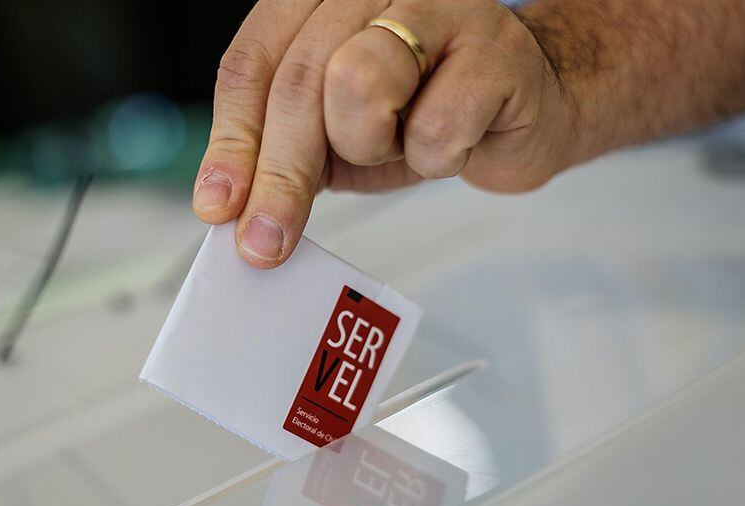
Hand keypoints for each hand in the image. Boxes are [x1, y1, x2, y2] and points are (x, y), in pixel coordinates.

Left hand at [192, 0, 575, 267]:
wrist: (525, 109)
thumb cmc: (426, 115)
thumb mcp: (337, 134)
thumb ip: (286, 152)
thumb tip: (234, 209)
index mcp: (319, 0)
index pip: (252, 62)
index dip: (231, 139)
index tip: (219, 205)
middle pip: (300, 81)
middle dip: (279, 175)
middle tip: (266, 242)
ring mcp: (438, 5)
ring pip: (359, 85)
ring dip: (374, 146)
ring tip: (403, 142)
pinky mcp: (496, 46)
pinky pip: (436, 127)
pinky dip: (438, 158)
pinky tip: (457, 141)